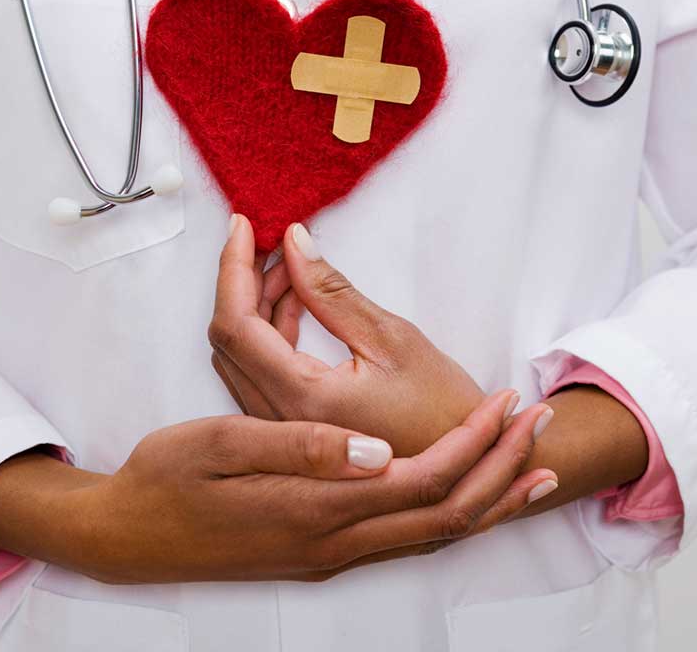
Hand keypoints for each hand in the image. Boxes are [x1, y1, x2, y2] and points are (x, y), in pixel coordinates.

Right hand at [0, 391, 555, 584]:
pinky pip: (404, 542)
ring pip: (431, 536)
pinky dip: (448, 518)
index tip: (508, 399)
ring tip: (529, 465)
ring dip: (486, 497)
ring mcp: (327, 554)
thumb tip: (372, 450)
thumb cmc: (163, 480)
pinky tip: (459, 498)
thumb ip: (297, 447)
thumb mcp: (217, 446)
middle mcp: (332, 542)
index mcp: (313, 507)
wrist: (125, 537)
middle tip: (540, 420)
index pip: (423, 480)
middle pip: (445, 515)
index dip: (475, 442)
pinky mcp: (318, 554)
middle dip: (502, 468)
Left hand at [208, 216, 504, 457]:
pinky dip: (269, 333)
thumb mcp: (393, 339)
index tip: (242, 226)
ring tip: (291, 267)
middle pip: (229, 339)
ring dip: (256, 306)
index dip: (231, 268)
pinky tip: (298, 304)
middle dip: (242, 282)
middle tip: (269, 242)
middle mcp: (278, 421)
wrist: (467, 470)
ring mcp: (280, 429)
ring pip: (240, 356)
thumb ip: (332, 291)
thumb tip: (293, 243)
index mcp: (301, 399)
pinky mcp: (290, 429)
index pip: (236, 325)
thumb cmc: (445, 412)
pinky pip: (259, 373)